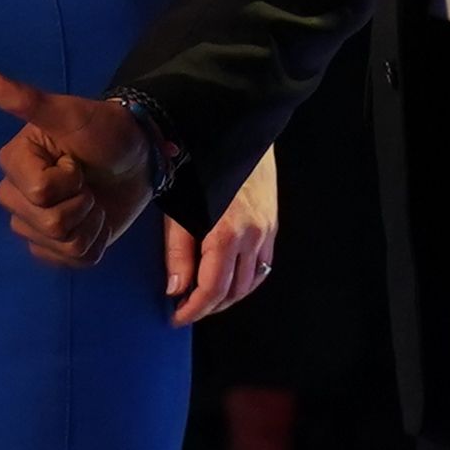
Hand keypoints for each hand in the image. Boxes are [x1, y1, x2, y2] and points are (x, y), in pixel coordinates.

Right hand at [0, 70, 153, 268]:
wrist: (137, 158)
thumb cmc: (104, 132)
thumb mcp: (72, 114)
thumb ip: (30, 101)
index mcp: (13, 164)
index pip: (39, 193)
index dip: (69, 181)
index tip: (76, 162)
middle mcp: (15, 197)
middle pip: (49, 224)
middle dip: (83, 204)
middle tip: (88, 182)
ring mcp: (34, 226)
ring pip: (62, 245)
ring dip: (92, 224)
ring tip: (95, 200)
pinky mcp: (56, 248)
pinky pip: (73, 262)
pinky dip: (95, 244)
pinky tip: (97, 222)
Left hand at [165, 148, 280, 325]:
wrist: (234, 132)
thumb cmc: (198, 166)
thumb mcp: (177, 209)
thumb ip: (177, 253)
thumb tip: (176, 290)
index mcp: (226, 235)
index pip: (212, 290)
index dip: (194, 310)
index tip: (177, 317)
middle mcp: (252, 237)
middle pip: (234, 291)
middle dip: (209, 306)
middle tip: (186, 309)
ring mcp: (267, 231)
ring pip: (252, 282)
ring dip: (229, 296)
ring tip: (205, 297)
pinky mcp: (272, 223)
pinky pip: (264, 265)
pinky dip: (247, 279)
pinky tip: (230, 278)